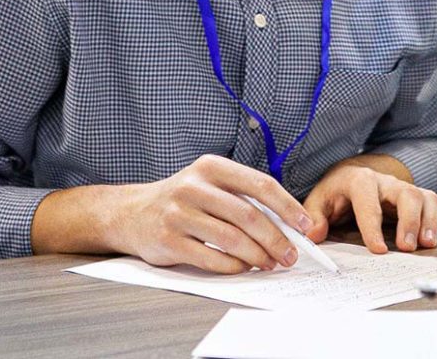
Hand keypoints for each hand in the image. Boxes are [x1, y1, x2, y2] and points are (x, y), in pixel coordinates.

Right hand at [32, 154, 312, 273]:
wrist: (130, 213)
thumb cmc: (183, 200)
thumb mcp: (210, 184)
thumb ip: (244, 197)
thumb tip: (290, 224)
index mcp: (211, 167)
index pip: (259, 184)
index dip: (287, 206)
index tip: (306, 226)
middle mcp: (194, 186)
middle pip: (248, 215)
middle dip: (276, 239)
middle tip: (291, 256)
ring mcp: (178, 213)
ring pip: (231, 238)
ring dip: (258, 255)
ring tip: (271, 264)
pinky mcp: (167, 240)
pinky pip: (210, 257)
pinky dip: (233, 266)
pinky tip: (244, 268)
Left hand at [302, 155, 436, 253]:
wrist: (351, 176)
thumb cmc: (336, 192)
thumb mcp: (319, 201)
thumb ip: (314, 217)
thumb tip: (313, 234)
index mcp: (360, 181)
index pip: (368, 201)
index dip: (373, 225)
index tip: (377, 249)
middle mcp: (386, 182)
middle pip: (406, 194)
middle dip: (409, 221)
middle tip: (407, 247)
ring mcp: (404, 188)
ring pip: (425, 197)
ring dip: (429, 221)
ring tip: (427, 244)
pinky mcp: (418, 197)